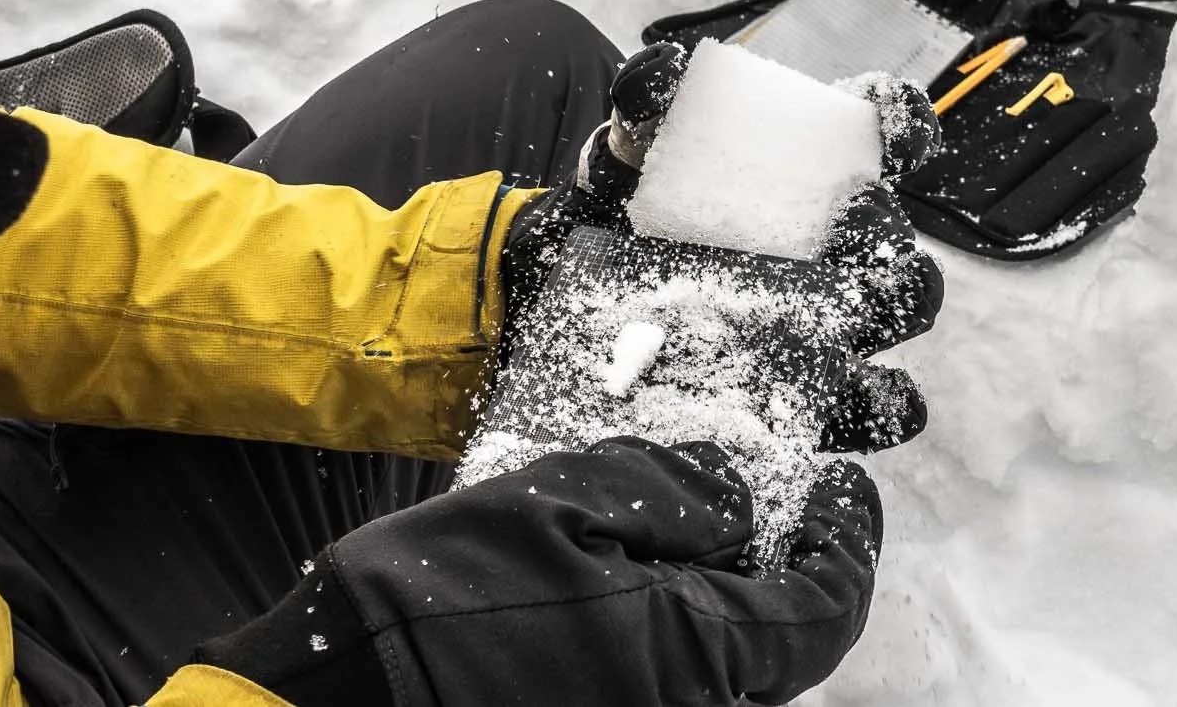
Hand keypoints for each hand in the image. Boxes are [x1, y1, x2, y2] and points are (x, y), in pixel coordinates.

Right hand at [195, 437, 882, 706]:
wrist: (327, 704)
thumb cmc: (436, 598)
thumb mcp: (561, 501)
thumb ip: (671, 492)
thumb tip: (739, 505)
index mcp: (695, 662)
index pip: (825, 614)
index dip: (849, 546)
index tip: (846, 491)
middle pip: (781, 654)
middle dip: (785, 574)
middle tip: (768, 506)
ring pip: (726, 678)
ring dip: (729, 612)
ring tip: (695, 540)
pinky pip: (670, 692)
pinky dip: (681, 643)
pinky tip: (639, 590)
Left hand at [497, 42, 946, 460]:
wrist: (564, 305)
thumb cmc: (618, 215)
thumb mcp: (627, 154)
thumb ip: (646, 103)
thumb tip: (664, 68)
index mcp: (807, 170)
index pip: (882, 128)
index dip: (902, 122)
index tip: (896, 130)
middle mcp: (836, 243)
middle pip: (899, 233)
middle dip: (886, 231)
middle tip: (847, 221)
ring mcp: (831, 319)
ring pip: (905, 314)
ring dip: (894, 309)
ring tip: (848, 319)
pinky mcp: (810, 394)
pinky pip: (872, 409)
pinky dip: (871, 410)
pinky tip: (837, 417)